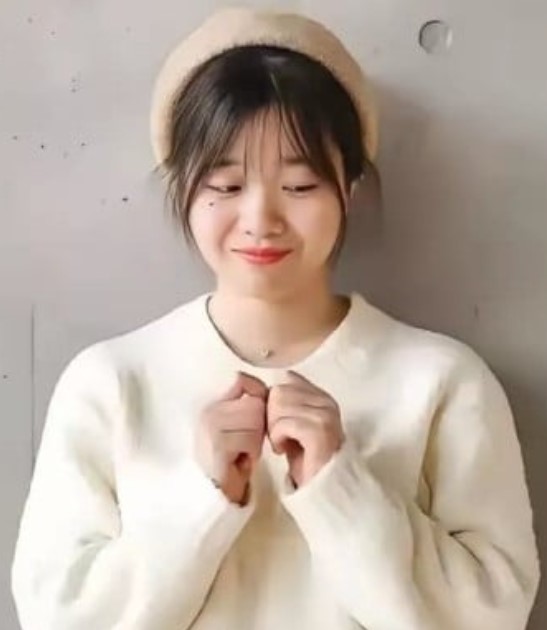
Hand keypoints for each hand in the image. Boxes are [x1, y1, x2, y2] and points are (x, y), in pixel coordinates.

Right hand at [196, 372, 267, 504]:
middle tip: (247, 444)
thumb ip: (248, 407)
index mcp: (213, 403)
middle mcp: (209, 411)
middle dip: (260, 425)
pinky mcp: (217, 444)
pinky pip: (251, 439)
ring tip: (243, 453)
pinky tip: (240, 462)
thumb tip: (270, 391)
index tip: (262, 414)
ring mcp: (211, 426)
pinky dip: (252, 452)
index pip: (241, 380)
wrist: (213, 494)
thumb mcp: (239, 428)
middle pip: (255, 403)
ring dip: (257, 440)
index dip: (258, 393)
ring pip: (256, 420)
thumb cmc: (231, 460)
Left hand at [267, 371, 343, 487]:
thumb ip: (290, 402)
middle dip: (271, 415)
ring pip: (278, 405)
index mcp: (323, 397)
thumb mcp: (296, 424)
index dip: (275, 402)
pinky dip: (276, 439)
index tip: (281, 424)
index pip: (287, 380)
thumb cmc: (306, 459)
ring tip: (283, 444)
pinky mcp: (319, 432)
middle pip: (279, 391)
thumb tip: (279, 380)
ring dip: (273, 429)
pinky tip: (283, 450)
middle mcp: (327, 403)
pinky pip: (283, 424)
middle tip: (281, 437)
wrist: (322, 490)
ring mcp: (325, 416)